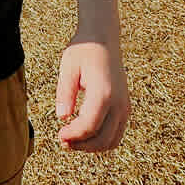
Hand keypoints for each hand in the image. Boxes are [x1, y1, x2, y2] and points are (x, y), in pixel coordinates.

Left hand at [55, 36, 129, 151]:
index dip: (73, 136)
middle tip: (63, 141)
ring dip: (92, 146)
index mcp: (103, 92)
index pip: (89, 126)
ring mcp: (125, 106)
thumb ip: (65, 92)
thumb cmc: (83, 51)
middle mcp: (119, 103)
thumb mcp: (68, 67)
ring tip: (72, 140)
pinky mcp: (125, 107)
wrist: (103, 39)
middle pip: (103, 139)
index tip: (59, 135)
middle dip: (82, 145)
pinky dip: (101, 139)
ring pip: (112, 141)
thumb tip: (62, 117)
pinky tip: (84, 132)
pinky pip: (116, 133)